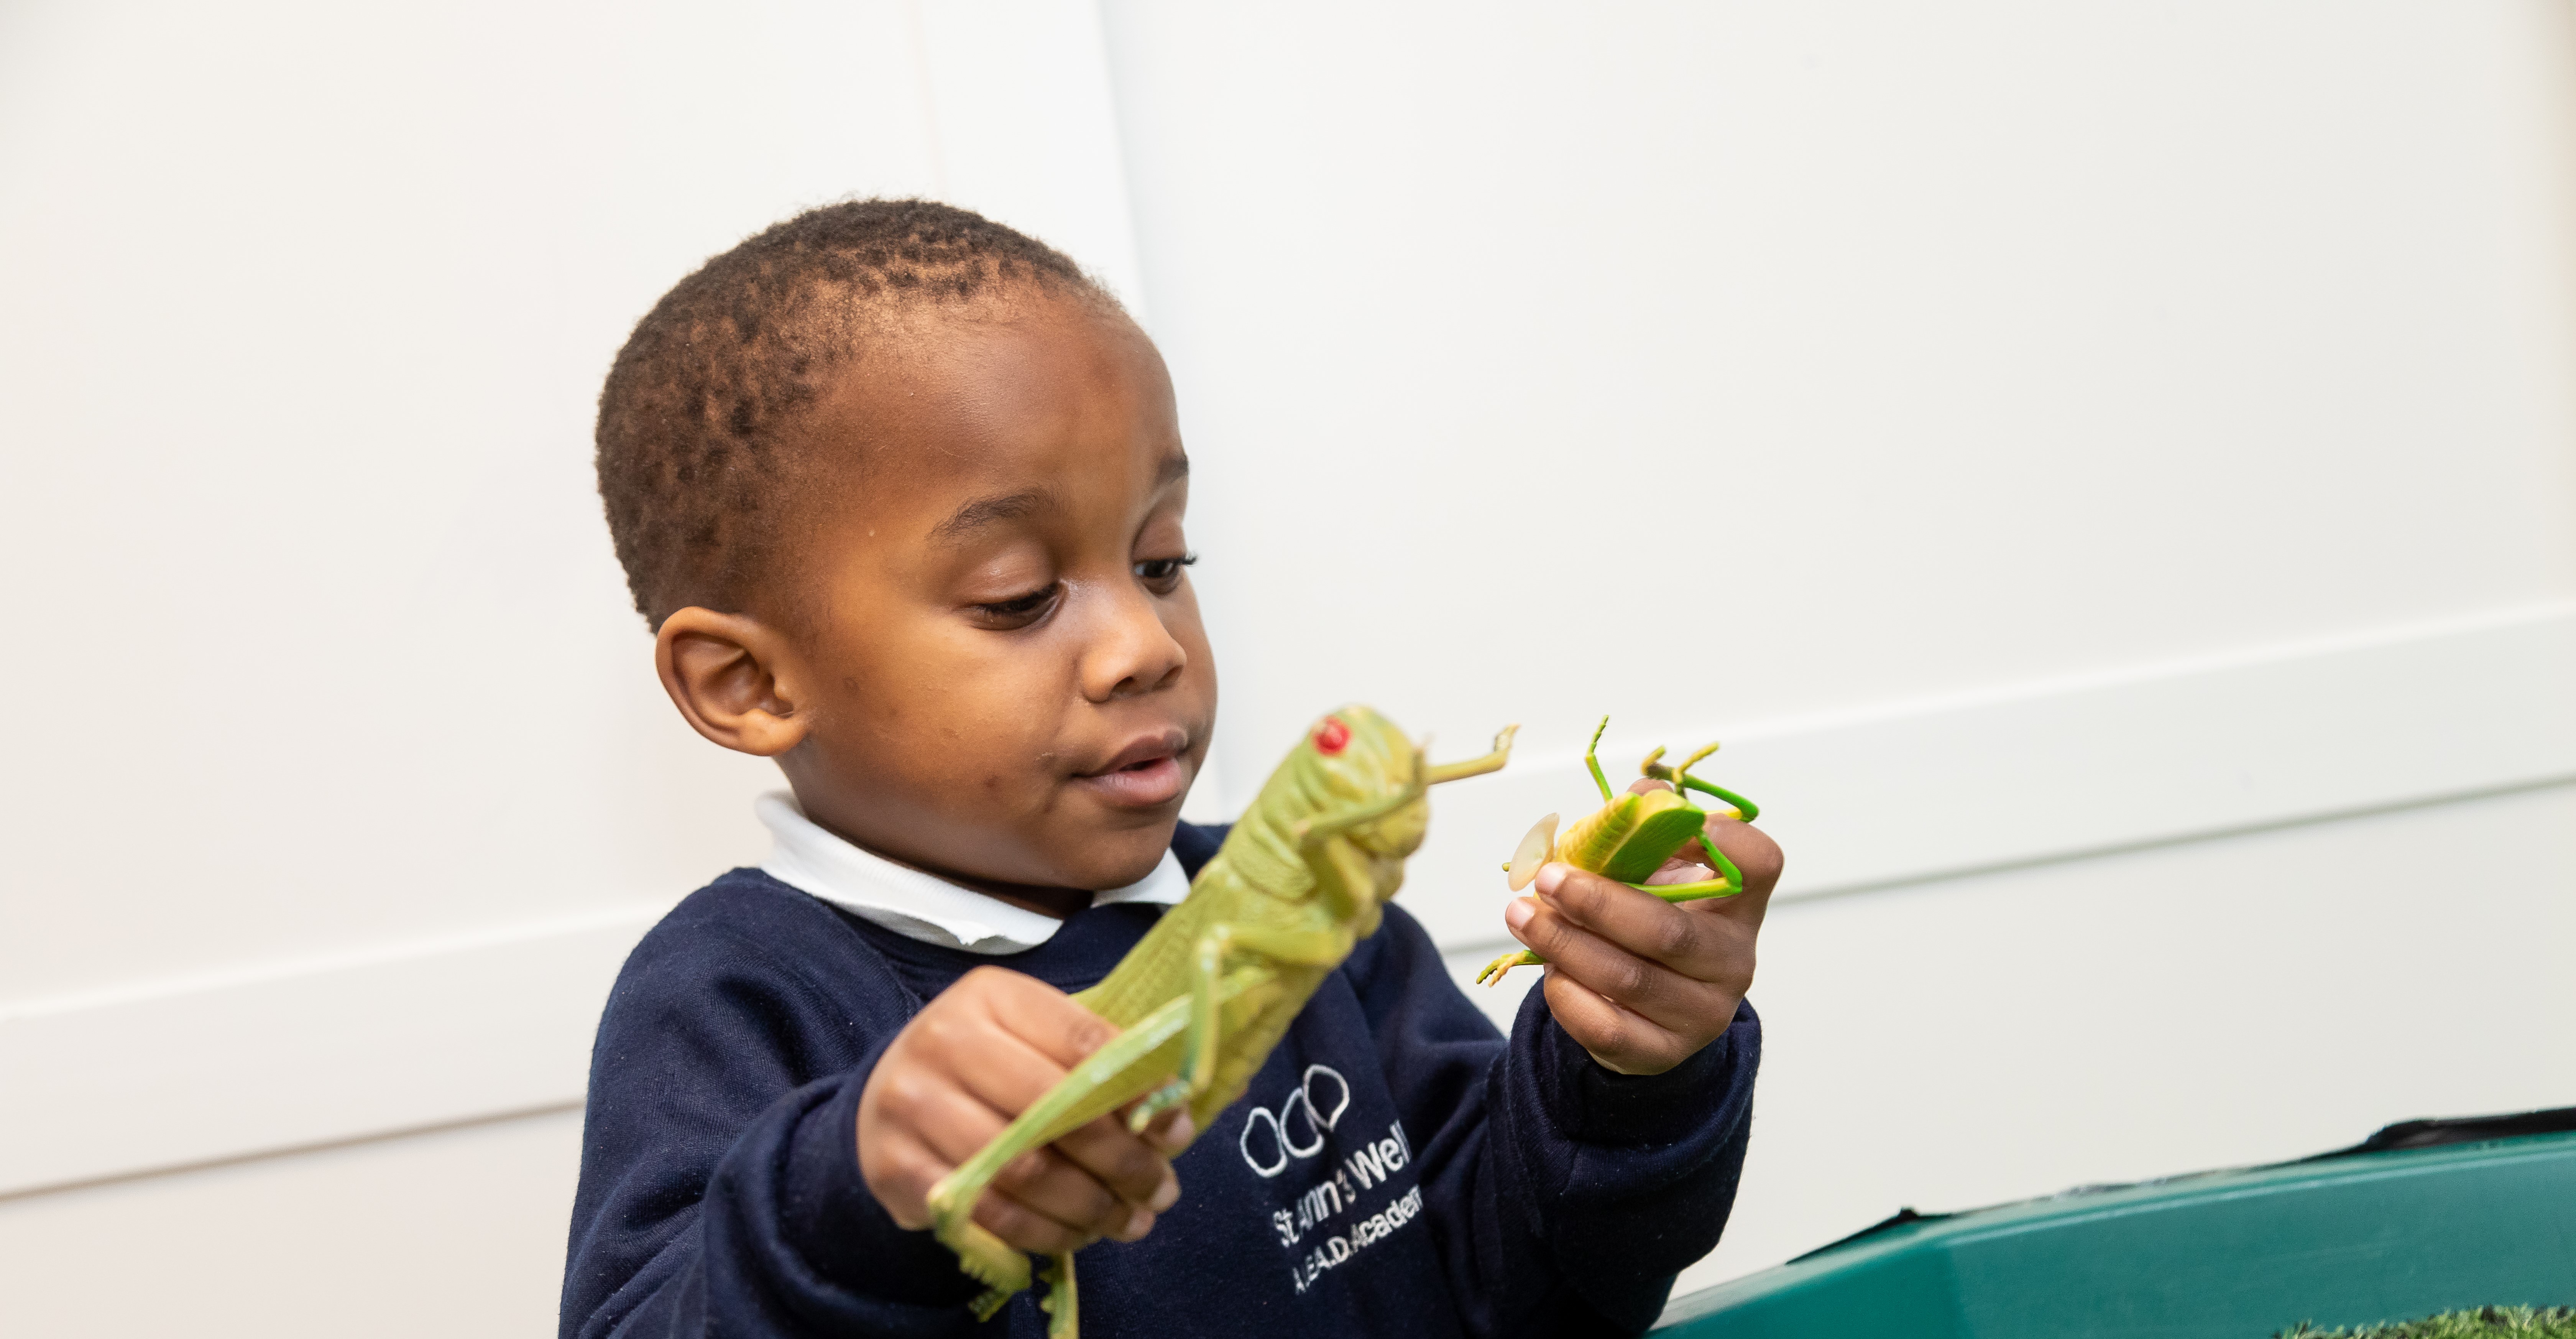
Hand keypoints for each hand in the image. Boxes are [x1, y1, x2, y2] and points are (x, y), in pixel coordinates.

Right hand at [858, 965, 1190, 1252]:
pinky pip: (987, 1213)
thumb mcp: (1037, 1040)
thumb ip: (1102, 1064)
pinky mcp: (897, 1167)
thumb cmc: (988, 1067)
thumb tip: (1176, 1111)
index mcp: (991, 996)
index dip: (1139, 1091)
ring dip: (1089, 1206)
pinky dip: (1043, 1233)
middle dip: (1122, 1162)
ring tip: (1130, 1221)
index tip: (1177, 1130)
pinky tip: (1078, 1235)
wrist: (888, 1099)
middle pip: (1054, 1112)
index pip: (1081, 1040)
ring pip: (1023, 1171)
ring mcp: (913, 1105)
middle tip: (1161, 1192)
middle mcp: (944, 1041)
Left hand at [1504, 780, 1783, 1074]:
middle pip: (1668, 930)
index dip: (1719, 838)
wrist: (1648, 1013)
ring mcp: (1702, 1014)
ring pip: (1628, 978)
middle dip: (1597, 902)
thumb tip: (1613, 812)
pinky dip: (1567, 994)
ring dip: (1565, 942)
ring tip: (1522, 915)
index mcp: (1738, 906)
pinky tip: (1547, 967)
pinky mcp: (1662, 1053)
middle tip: (1547, 879)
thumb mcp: (1651, 877)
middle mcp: (1732, 962)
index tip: (1660, 820)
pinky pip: (1607, 1027)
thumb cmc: (1646, 924)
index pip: (1758, 864)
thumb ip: (1635, 838)